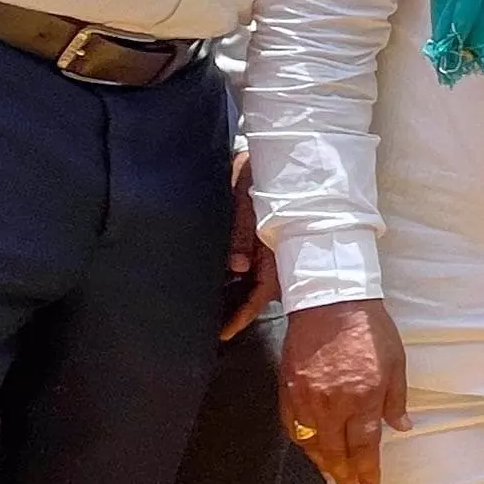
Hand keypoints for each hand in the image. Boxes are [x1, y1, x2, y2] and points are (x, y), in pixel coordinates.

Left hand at [219, 162, 278, 340]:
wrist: (275, 150)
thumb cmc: (264, 174)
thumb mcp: (250, 199)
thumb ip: (242, 232)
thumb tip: (237, 267)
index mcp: (275, 251)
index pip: (258, 295)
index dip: (240, 316)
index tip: (222, 333)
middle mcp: (272, 255)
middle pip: (253, 292)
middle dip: (233, 309)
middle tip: (208, 324)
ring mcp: (267, 248)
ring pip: (249, 279)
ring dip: (232, 292)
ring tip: (207, 304)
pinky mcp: (260, 239)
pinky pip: (247, 262)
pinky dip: (232, 273)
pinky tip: (216, 276)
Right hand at [282, 298, 409, 483]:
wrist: (330, 300)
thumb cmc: (368, 329)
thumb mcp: (396, 362)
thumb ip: (396, 400)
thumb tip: (402, 427)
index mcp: (363, 397)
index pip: (364, 445)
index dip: (366, 469)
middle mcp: (333, 403)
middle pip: (335, 450)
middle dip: (344, 474)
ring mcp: (306, 397)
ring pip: (311, 443)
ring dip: (322, 463)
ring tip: (333, 475)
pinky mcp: (288, 388)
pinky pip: (292, 425)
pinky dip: (302, 441)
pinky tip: (310, 448)